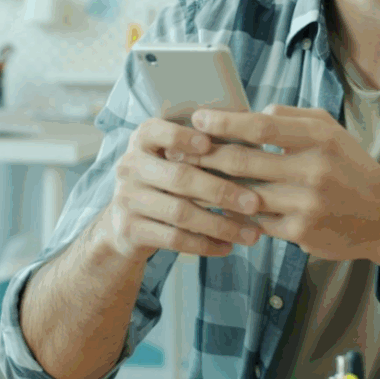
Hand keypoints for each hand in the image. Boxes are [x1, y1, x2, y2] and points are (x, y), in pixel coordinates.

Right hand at [101, 118, 265, 261]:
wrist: (125, 223)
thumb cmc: (165, 181)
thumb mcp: (171, 159)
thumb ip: (200, 149)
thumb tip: (253, 146)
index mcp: (141, 141)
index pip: (156, 131)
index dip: (182, 137)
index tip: (210, 145)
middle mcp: (129, 166)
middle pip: (179, 177)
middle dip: (221, 191)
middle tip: (254, 203)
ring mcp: (126, 199)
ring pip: (180, 213)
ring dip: (220, 224)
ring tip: (251, 234)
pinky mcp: (130, 230)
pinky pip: (174, 239)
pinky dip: (205, 244)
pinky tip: (227, 247)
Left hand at [183, 105, 379, 265]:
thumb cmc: (350, 167)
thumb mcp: (330, 131)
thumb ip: (289, 117)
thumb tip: (246, 114)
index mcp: (319, 138)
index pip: (260, 125)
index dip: (224, 122)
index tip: (198, 119)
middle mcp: (313, 170)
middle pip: (242, 161)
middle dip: (204, 156)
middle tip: (178, 151)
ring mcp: (306, 204)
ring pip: (242, 195)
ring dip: (210, 188)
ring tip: (186, 178)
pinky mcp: (300, 232)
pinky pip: (255, 221)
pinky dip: (232, 214)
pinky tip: (213, 207)